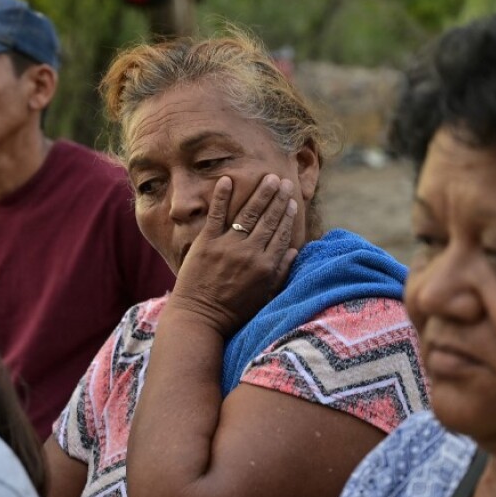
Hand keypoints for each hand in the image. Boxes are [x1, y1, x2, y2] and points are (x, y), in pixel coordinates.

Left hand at [167, 174, 297, 335]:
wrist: (200, 318)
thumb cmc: (233, 312)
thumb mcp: (264, 296)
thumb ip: (281, 273)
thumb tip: (295, 251)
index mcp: (266, 266)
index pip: (281, 234)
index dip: (288, 216)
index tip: (292, 201)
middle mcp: (250, 253)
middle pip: (268, 220)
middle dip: (278, 198)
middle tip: (283, 181)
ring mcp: (228, 246)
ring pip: (248, 213)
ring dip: (260, 193)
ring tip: (268, 178)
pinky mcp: (206, 243)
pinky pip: (216, 214)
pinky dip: (221, 196)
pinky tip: (227, 179)